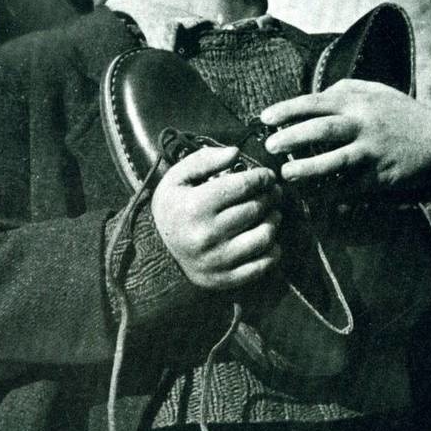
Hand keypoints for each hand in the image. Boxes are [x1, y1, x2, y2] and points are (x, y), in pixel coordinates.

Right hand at [151, 145, 282, 290]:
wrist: (156, 253)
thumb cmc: (172, 210)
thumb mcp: (176, 179)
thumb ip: (204, 160)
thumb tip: (236, 152)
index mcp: (195, 206)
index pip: (243, 186)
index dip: (262, 177)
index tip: (267, 176)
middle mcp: (207, 234)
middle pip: (256, 209)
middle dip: (270, 196)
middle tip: (272, 192)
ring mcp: (218, 259)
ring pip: (264, 237)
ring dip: (274, 221)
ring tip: (272, 213)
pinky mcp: (225, 278)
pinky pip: (262, 265)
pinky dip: (273, 251)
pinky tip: (269, 240)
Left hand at [260, 80, 430, 205]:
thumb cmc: (402, 116)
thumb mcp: (377, 92)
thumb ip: (345, 89)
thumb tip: (313, 95)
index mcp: (359, 101)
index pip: (315, 102)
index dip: (287, 110)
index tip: (264, 118)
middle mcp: (364, 124)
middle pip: (321, 130)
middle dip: (291, 138)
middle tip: (270, 147)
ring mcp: (372, 153)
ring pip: (334, 161)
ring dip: (307, 169)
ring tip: (286, 174)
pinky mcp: (379, 178)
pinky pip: (348, 187)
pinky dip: (327, 192)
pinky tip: (309, 196)